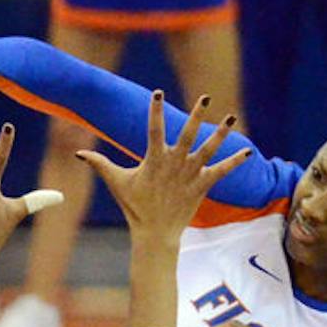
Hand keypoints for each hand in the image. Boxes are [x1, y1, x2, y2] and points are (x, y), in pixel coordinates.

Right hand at [77, 92, 250, 245]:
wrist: (153, 234)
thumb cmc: (134, 207)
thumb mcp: (116, 183)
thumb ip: (99, 164)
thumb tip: (77, 152)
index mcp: (154, 160)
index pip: (153, 129)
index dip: (155, 110)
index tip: (158, 92)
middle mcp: (174, 164)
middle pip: (187, 134)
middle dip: (196, 115)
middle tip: (204, 97)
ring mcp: (189, 175)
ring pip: (208, 150)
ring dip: (220, 134)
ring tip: (231, 117)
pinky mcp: (201, 186)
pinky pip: (221, 172)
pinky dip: (235, 162)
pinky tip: (249, 153)